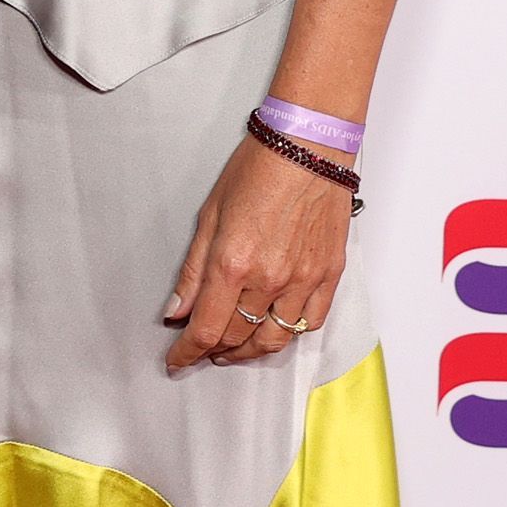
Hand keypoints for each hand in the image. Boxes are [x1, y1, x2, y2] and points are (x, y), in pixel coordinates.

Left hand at [164, 125, 352, 371]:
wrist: (309, 146)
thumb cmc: (258, 169)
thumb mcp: (209, 215)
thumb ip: (193, 271)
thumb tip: (177, 312)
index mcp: (232, 264)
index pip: (206, 330)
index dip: (186, 353)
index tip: (176, 360)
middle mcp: (269, 280)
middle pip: (238, 338)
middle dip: (214, 351)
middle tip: (202, 350)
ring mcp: (303, 280)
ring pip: (275, 340)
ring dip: (249, 352)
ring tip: (234, 350)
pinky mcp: (329, 275)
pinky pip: (310, 323)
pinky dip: (289, 334)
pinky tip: (274, 330)